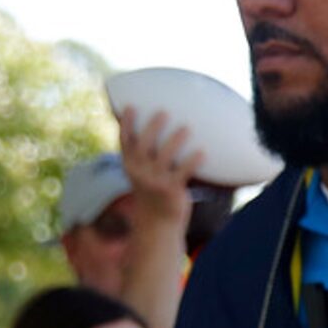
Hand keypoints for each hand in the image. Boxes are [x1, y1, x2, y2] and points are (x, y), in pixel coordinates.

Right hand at [118, 108, 201, 236]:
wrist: (158, 221)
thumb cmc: (153, 191)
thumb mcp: (142, 174)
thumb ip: (144, 156)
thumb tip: (153, 131)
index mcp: (130, 165)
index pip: (125, 141)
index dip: (126, 123)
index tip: (130, 106)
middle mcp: (140, 172)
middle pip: (144, 145)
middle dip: (153, 127)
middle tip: (164, 112)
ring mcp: (155, 181)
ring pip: (165, 156)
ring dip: (175, 140)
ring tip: (186, 128)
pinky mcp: (171, 190)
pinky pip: (183, 172)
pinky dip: (193, 162)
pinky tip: (203, 152)